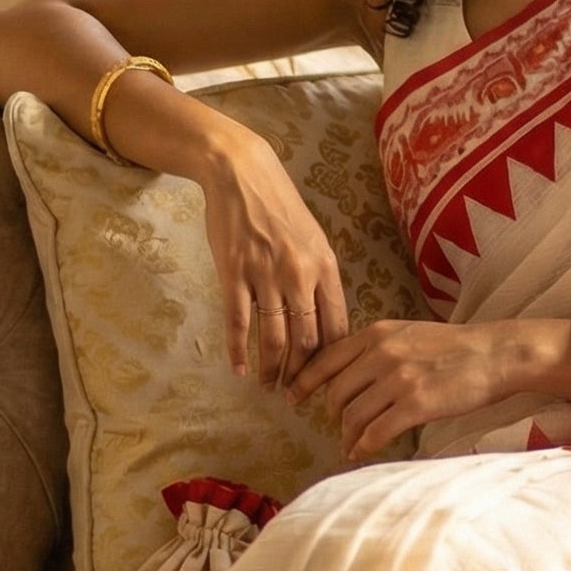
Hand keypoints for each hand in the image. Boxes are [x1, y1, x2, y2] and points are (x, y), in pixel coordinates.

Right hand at [195, 119, 348, 385]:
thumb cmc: (280, 208)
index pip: (336, 327)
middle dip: (303, 375)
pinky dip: (239, 352)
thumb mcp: (313, 240)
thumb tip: (326, 323)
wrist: (242, 174)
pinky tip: (240, 370)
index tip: (329, 381)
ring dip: (272, 370)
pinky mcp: (234, 273)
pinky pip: (239, 322)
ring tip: (269, 387)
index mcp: (325, 267)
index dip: (334, 360)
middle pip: (307, 340)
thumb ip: (319, 280)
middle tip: (297, 396)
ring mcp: (265, 275)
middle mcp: (299, 274)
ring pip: (274, 337)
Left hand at [287, 318, 570, 461]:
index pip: (325, 359)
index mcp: (376, 333)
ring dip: (347, 435)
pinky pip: (375, 432)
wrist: (495, 354)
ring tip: (350, 445)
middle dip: (332, 414)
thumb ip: (377, 348)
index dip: (304, 381)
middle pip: (336, 393)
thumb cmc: (455, 347)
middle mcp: (381, 353)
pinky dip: (363, 446)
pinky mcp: (414, 405)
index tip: (292, 396)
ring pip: (352, 415)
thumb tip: (348, 374)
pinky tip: (362, 452)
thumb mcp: (408, 334)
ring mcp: (397, 380)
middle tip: (338, 426)